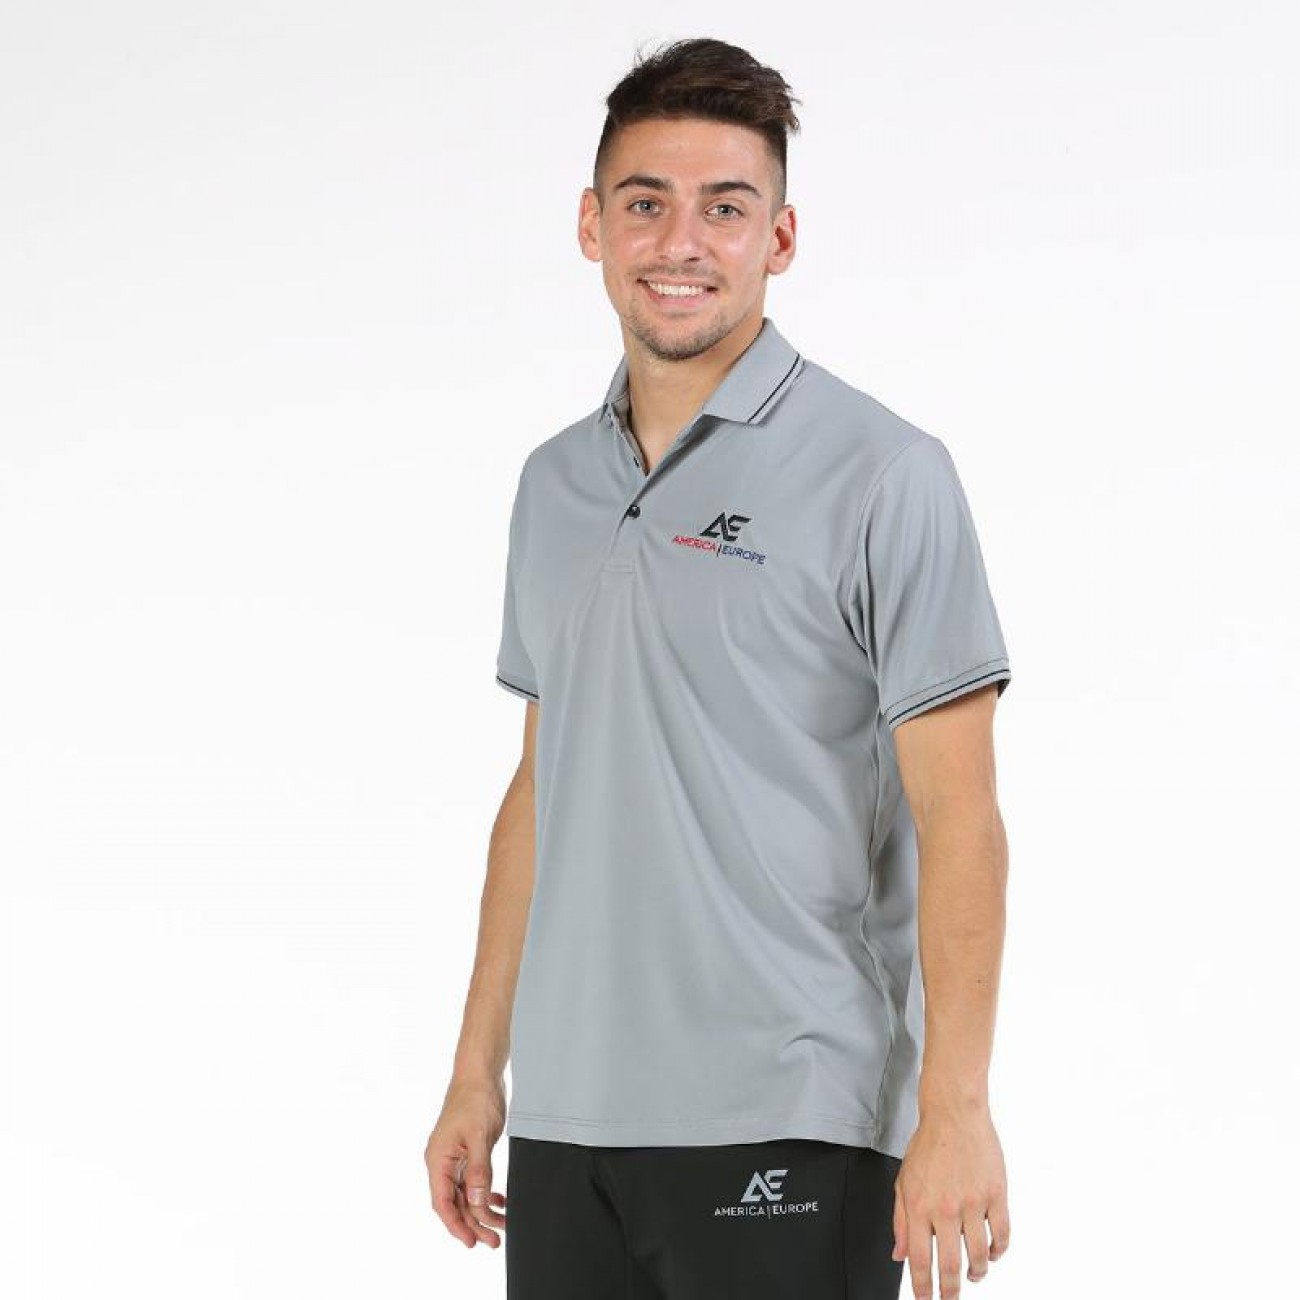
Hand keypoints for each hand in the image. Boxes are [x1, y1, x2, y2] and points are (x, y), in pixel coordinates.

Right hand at [425, 1075, 508, 1248]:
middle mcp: (442, 1161)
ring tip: (502, 1224)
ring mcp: (454, 1157)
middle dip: (474, 1223)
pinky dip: (485, 1193)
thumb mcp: (479, 1136)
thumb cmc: (476, 1098)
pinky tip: (499, 1201)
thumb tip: (477, 1203)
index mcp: (438, 1159)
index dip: (457, 1225)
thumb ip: (478, 1171)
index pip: (443, 1203)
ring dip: (482, 1210)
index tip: (473, 1242)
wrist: (480, 1073)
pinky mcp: (466, 1151)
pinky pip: (473, 1181)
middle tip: (494, 1240)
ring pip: (466, 1194)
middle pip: (456, 1202)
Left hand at [891, 1103, 1009, 1298]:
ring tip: (972, 1276)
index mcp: (919, 1205)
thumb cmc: (928, 1145)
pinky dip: (998, 1252)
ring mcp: (973, 1202)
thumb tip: (899, 1255)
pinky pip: (1002, 1235)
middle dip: (950, 1292)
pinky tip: (992, 1254)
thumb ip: (900, 1220)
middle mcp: (945, 1208)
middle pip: (950, 1266)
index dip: (923, 1288)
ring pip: (979, 1256)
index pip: (920, 1260)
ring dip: (976, 1273)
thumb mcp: (903, 1181)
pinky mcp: (996, 1195)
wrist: (954, 1113)